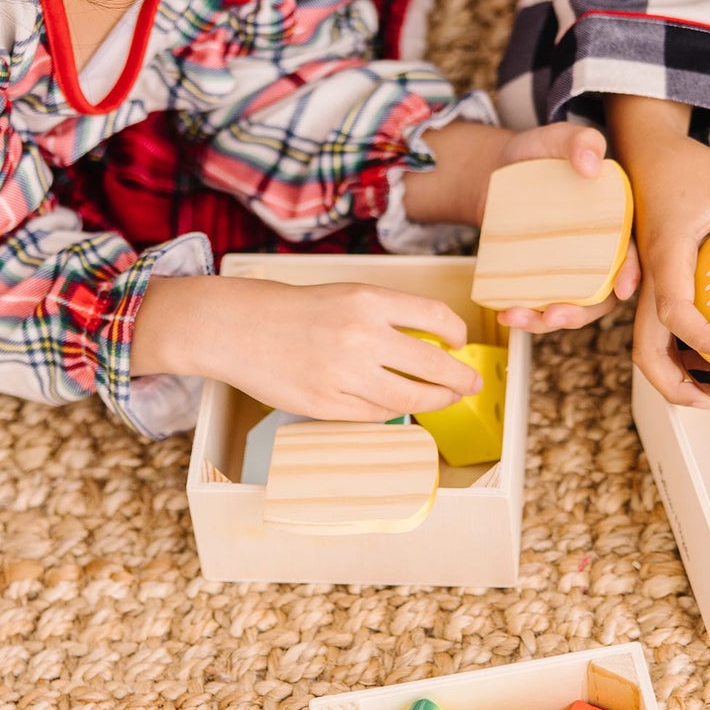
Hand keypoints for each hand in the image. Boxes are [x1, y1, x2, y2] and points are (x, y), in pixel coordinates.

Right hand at [132, 276, 483, 419]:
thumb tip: (435, 345)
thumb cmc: (294, 309)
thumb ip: (388, 316)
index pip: (436, 317)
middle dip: (460, 379)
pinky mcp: (326, 404)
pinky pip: (374, 414)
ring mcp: (344, 374)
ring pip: (409, 398)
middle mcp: (362, 336)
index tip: (460, 344)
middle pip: (433, 366)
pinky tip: (402, 406)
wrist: (237, 328)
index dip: (456, 334)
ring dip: (436, 401)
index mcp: (369, 301)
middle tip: (472, 384)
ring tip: (446, 399)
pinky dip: (393, 411)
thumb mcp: (347, 295)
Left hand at [488, 121, 641, 333]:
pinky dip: (527, 314)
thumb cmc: (535, 153)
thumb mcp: (555, 138)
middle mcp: (601, 251)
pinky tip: (504, 313)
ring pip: (574, 305)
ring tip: (517, 318)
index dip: (634, 272)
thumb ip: (579, 140)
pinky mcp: (547, 278)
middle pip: (605, 292)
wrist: (495, 171)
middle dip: (584, 311)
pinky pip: (544, 303)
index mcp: (618, 220)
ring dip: (549, 321)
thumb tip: (591, 164)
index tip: (624, 288)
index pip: (634, 251)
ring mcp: (573, 269)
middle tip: (555, 315)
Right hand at [615, 117, 709, 407]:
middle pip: (643, 348)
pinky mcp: (645, 286)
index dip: (700, 336)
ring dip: (668, 378)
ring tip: (705, 393)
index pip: (674, 307)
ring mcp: (642, 284)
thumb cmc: (690, 167)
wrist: (644, 154)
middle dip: (672, 386)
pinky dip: (670, 355)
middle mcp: (647, 275)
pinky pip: (651, 330)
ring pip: (642, 346)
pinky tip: (700, 361)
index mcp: (669, 250)